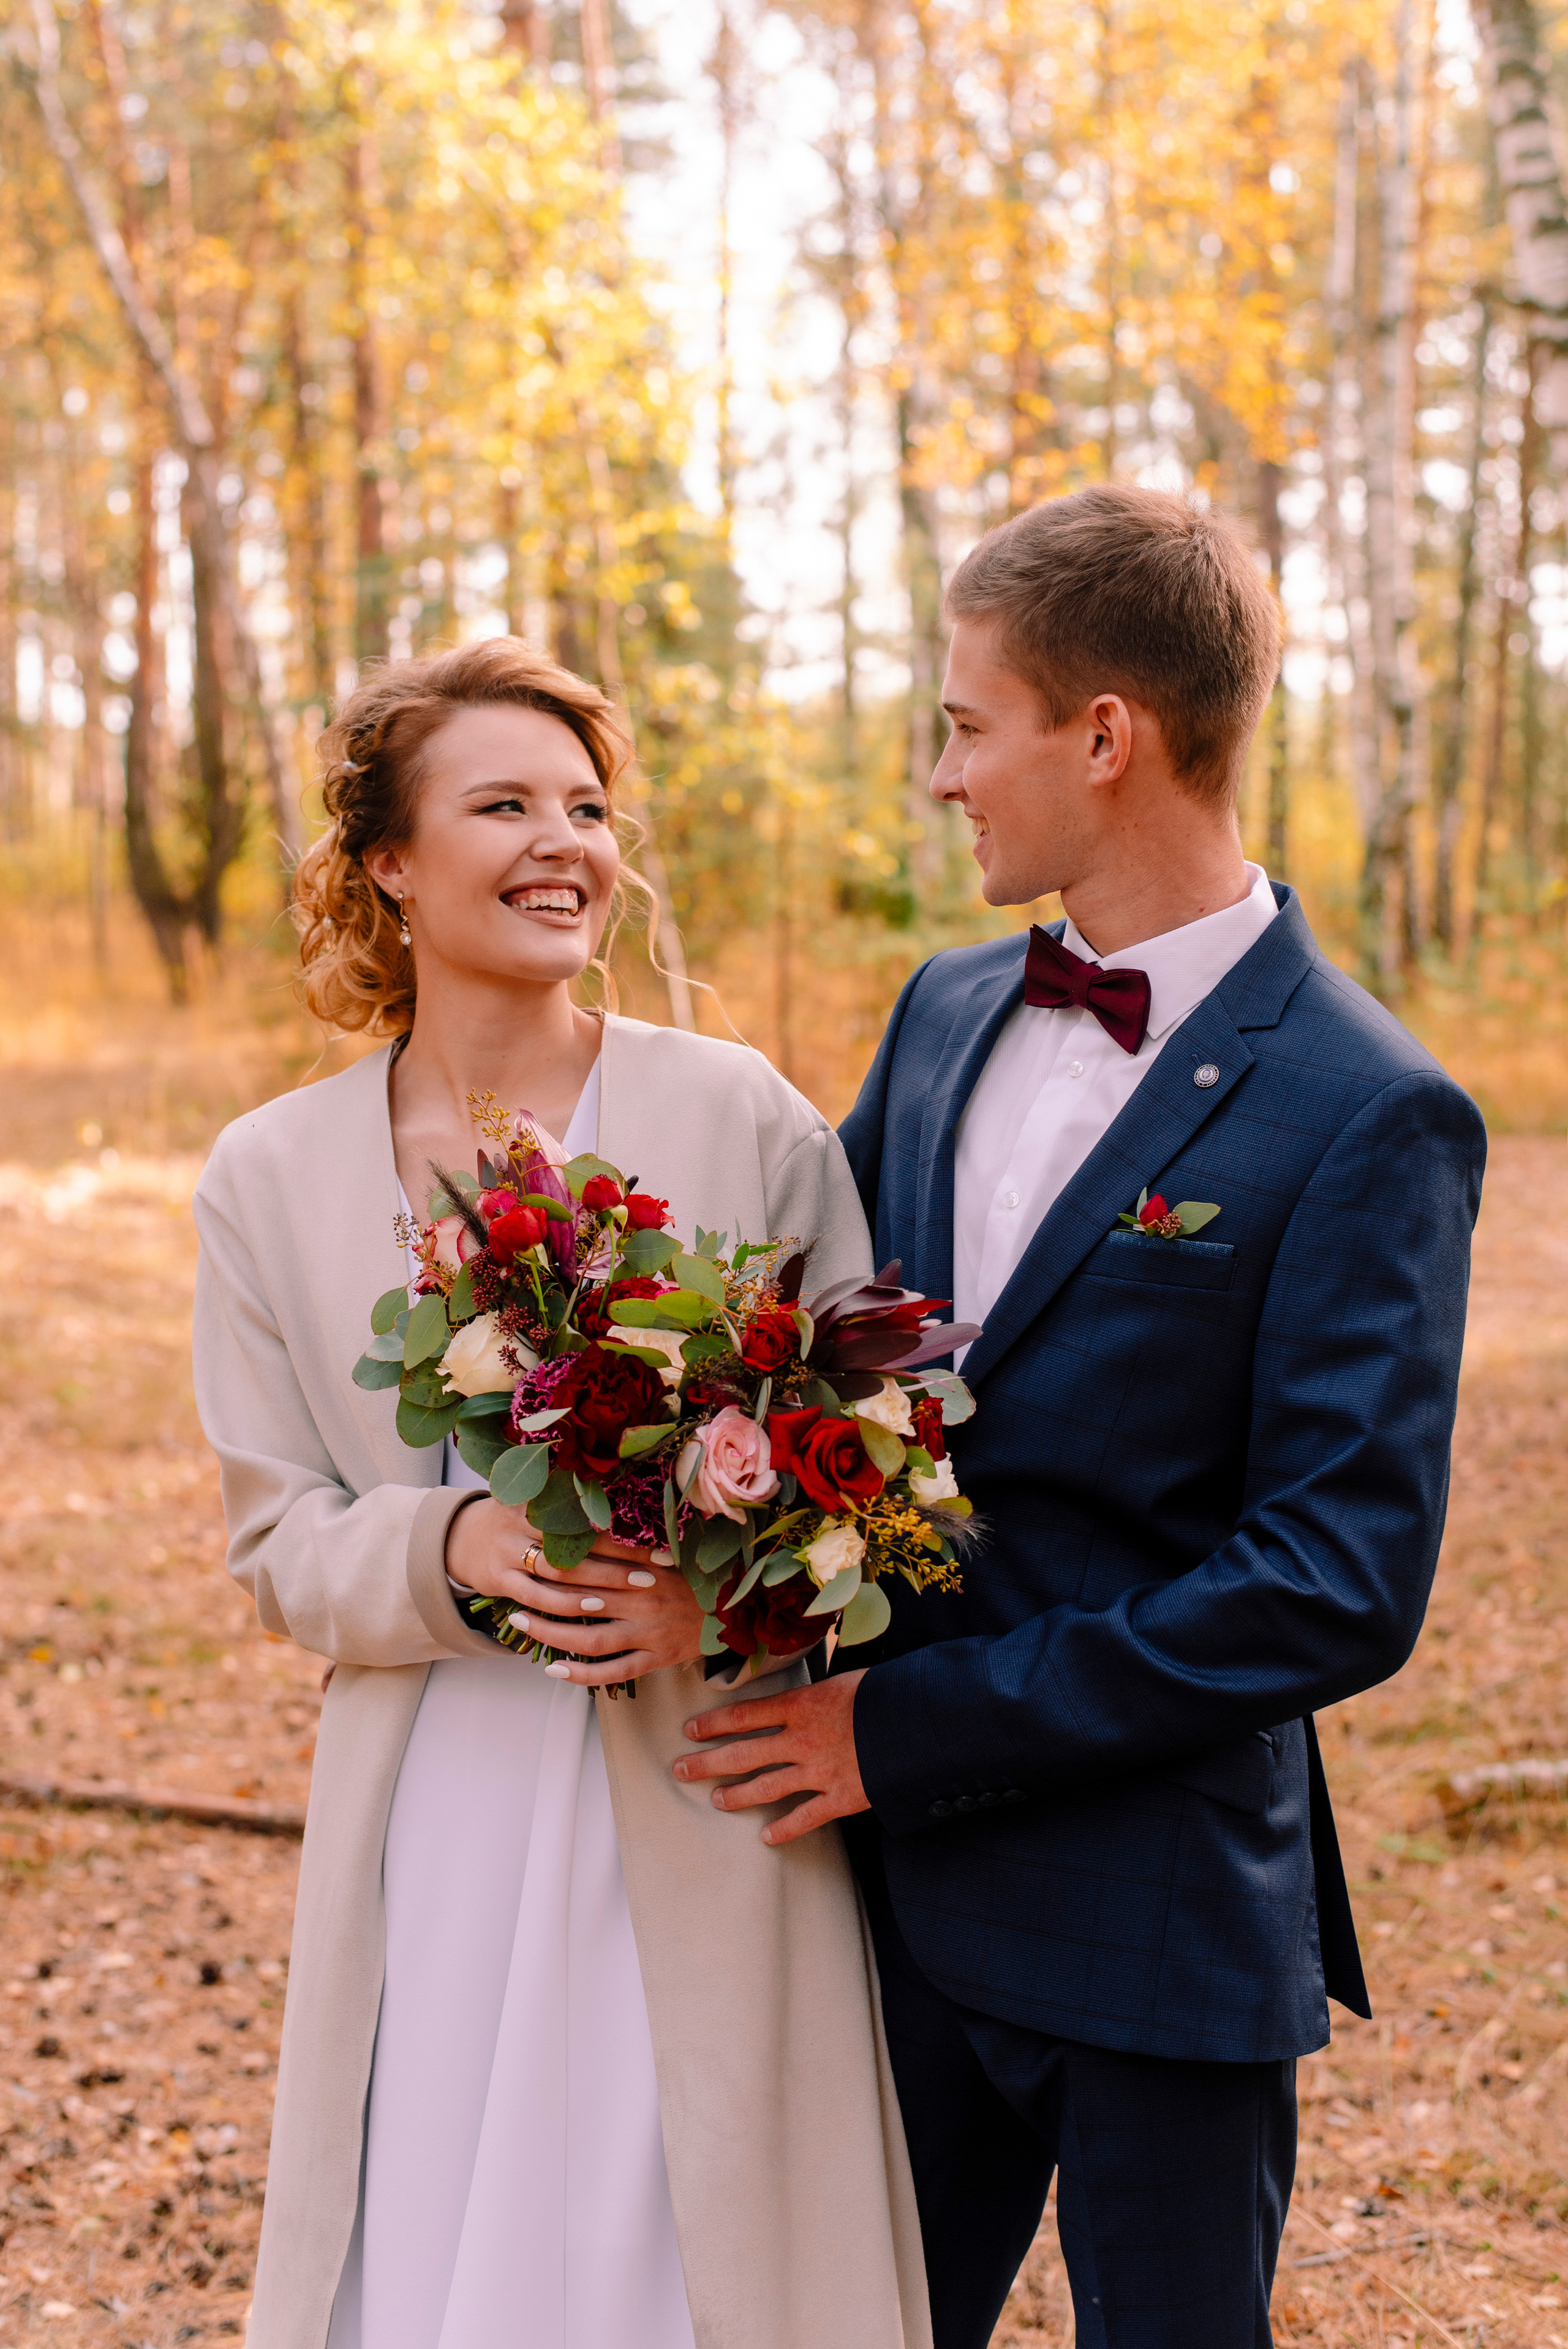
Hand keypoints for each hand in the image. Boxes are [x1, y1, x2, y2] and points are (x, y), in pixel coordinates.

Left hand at [444, 1498, 705, 1683]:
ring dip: (552, 1636)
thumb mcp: (667, 1550)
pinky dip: (582, 1674)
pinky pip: (614, 1671)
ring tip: (523, 1629)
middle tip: (511, 1602)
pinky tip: (554, 1670)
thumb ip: (629, 1544)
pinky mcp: (657, 1658)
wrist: (738, 1608)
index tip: (526, 1561)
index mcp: (643, 1568)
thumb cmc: (697, 1575)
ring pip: (590, 1639)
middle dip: (542, 1602)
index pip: (590, 1566)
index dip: (555, 1565)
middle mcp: (643, 1599)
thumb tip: (586, 1526)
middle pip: (581, 1602)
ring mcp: (649, 1632)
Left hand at [673, 1669, 868, 1844]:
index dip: (713, 1724)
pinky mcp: (840, 1797)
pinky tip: (766, 1837)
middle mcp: (801, 1740)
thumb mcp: (845, 1680)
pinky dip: (784, 1829)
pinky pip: (805, 1818)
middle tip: (681, 1769)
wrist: (920, 1723)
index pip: (744, 1715)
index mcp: (801, 1705)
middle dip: (708, 1762)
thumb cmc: (885, 1694)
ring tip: (717, 1799)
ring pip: (766, 1787)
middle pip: (743, 1753)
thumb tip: (801, 1695)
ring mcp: (818, 1772)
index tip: (690, 1730)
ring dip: (737, 1794)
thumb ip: (817, 1694)